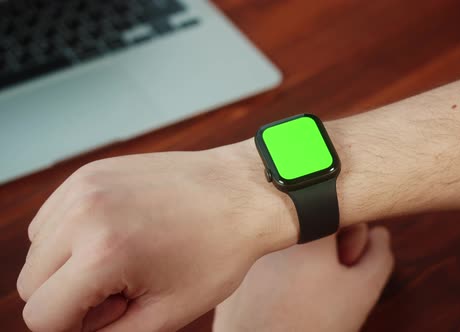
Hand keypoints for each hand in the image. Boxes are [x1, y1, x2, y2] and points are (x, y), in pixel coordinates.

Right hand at [17, 142, 298, 331]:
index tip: (109, 316)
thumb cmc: (219, 252)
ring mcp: (84, 185)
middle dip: (68, 299)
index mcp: (103, 253)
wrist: (245, 191)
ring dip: (66, 266)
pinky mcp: (90, 171)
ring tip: (122, 261)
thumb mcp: (168, 313)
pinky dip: (70, 235)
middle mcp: (84, 213)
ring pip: (38, 249)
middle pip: (30, 282)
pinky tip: (114, 235)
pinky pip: (53, 217)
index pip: (41, 315)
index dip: (72, 328)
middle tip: (122, 291)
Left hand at [213, 225, 394, 331]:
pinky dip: (277, 272)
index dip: (353, 236)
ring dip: (303, 258)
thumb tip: (378, 233)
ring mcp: (248, 248)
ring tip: (306, 291)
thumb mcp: (362, 290)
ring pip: (288, 242)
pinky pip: (265, 259)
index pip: (340, 208)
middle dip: (329, 246)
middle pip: (313, 222)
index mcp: (304, 224)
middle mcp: (272, 228)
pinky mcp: (234, 269)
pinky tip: (282, 299)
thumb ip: (379, 254)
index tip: (347, 261)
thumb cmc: (310, 323)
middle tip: (329, 279)